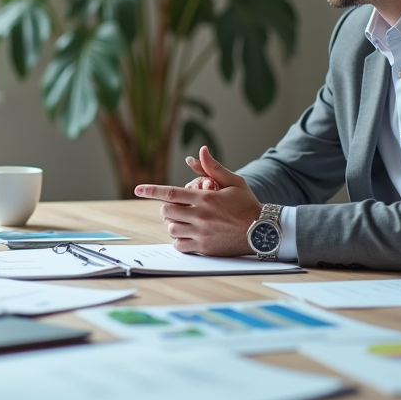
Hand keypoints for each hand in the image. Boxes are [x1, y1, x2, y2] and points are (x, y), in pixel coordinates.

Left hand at [133, 146, 261, 256]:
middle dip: (167, 207)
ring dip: (172, 223)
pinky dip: (178, 240)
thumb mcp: (233, 181)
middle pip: (167, 211)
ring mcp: (202, 233)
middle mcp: (201, 216)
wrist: (263, 231)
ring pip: (171, 228)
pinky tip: (186, 234)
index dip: (151, 190)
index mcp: (205, 198)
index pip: (171, 193)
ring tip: (182, 220)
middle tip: (175, 206)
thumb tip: (197, 152)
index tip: (137, 189)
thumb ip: (212, 167)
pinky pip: (180, 245)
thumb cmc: (247, 204)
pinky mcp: (205, 247)